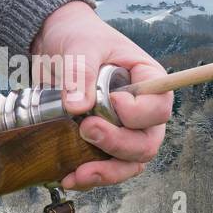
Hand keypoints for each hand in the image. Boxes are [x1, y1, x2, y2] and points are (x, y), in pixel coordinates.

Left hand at [31, 1, 171, 190]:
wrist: (54, 42)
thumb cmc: (79, 36)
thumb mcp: (81, 47)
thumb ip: (81, 73)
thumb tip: (78, 107)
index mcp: (148, 80)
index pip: (158, 107)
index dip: (138, 113)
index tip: (113, 102)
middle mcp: (141, 110)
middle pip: (147, 143)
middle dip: (118, 145)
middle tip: (87, 129)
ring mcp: (123, 130)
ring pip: (129, 163)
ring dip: (107, 172)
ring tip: (79, 173)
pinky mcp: (101, 142)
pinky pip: (105, 168)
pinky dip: (89, 177)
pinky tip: (68, 177)